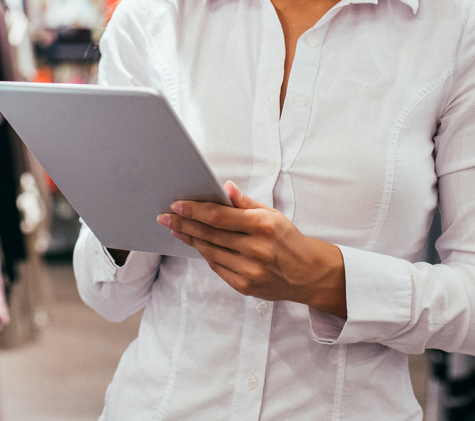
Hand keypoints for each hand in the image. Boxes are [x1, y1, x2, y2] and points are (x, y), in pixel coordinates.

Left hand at [157, 181, 346, 317]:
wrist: (310, 274)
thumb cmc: (288, 239)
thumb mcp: (273, 214)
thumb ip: (245, 203)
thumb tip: (224, 188)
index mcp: (262, 226)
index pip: (218, 216)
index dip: (194, 210)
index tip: (176, 205)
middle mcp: (255, 249)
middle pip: (209, 234)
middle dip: (183, 224)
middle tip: (164, 217)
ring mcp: (250, 270)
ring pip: (210, 251)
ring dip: (190, 239)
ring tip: (175, 229)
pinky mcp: (246, 286)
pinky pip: (217, 267)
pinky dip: (205, 254)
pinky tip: (195, 244)